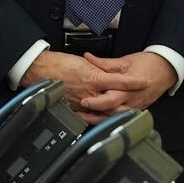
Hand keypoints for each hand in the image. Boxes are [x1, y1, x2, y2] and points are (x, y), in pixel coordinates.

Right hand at [20, 49, 147, 124]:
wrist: (39, 69)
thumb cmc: (57, 63)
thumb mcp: (82, 62)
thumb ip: (98, 69)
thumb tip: (109, 74)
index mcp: (93, 78)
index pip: (120, 81)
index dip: (134, 82)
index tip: (144, 82)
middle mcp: (90, 93)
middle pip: (115, 103)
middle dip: (128, 105)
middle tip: (139, 105)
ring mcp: (82, 102)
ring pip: (104, 112)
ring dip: (115, 114)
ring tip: (125, 115)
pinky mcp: (73, 108)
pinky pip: (89, 117)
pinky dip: (98, 118)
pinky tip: (103, 120)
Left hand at [77, 51, 175, 115]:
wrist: (167, 69)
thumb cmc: (148, 64)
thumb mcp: (125, 61)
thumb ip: (105, 63)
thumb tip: (88, 57)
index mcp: (128, 88)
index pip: (110, 99)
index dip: (96, 102)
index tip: (83, 102)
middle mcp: (132, 100)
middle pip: (112, 111)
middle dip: (95, 113)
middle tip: (80, 112)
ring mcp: (136, 106)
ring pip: (117, 117)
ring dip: (101, 118)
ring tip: (85, 117)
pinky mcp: (137, 108)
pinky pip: (122, 115)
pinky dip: (110, 117)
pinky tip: (98, 117)